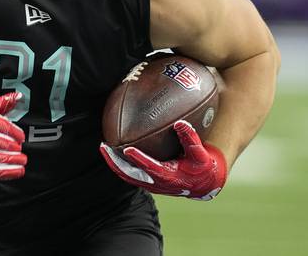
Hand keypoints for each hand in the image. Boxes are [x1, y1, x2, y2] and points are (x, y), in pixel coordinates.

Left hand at [99, 120, 226, 200]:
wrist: (203, 185)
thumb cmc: (202, 167)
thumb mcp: (200, 154)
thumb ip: (190, 139)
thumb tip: (180, 122)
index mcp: (168, 177)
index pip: (150, 167)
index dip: (138, 159)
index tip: (127, 149)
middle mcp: (156, 183)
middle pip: (129, 174)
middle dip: (114, 162)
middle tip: (104, 147)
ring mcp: (150, 184)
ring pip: (127, 175)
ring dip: (114, 163)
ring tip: (104, 148)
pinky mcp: (148, 182)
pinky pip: (130, 173)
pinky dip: (120, 164)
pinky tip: (115, 150)